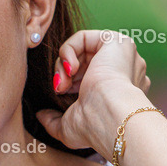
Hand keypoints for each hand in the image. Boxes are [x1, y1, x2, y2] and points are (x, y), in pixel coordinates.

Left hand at [36, 30, 152, 154]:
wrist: (111, 116)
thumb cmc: (95, 128)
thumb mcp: (69, 128)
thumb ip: (53, 121)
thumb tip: (40, 115)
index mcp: (120, 90)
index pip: (91, 78)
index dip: (71, 83)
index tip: (62, 94)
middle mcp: (125, 71)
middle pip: (84, 62)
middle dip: (65, 74)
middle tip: (59, 89)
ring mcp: (123, 56)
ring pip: (81, 50)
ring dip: (63, 64)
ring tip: (63, 83)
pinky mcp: (116, 42)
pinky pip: (82, 37)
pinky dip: (68, 50)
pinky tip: (70, 68)